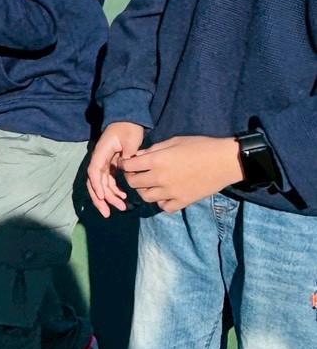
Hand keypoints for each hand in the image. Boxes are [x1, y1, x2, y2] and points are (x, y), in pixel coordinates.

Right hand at [86, 123, 144, 217]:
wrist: (129, 120)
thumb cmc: (129, 128)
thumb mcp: (130, 140)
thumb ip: (128, 156)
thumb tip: (127, 170)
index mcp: (101, 153)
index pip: (94, 171)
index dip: (97, 186)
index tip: (103, 197)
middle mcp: (100, 160)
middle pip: (94, 182)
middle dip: (100, 199)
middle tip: (108, 213)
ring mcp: (104, 163)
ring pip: (102, 185)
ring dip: (109, 197)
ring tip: (122, 208)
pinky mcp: (110, 166)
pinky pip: (109, 181)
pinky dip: (114, 191)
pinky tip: (123, 197)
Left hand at [118, 135, 242, 213]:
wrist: (224, 161)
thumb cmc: (200, 146)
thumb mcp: (174, 141)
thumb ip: (154, 149)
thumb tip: (138, 156)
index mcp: (157, 161)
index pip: (129, 166)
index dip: (124, 164)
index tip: (126, 164)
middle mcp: (160, 178)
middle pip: (134, 183)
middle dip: (131, 178)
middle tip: (135, 174)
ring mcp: (171, 192)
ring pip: (146, 197)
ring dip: (144, 191)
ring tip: (149, 185)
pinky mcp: (183, 201)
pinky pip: (164, 207)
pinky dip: (161, 202)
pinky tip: (164, 195)